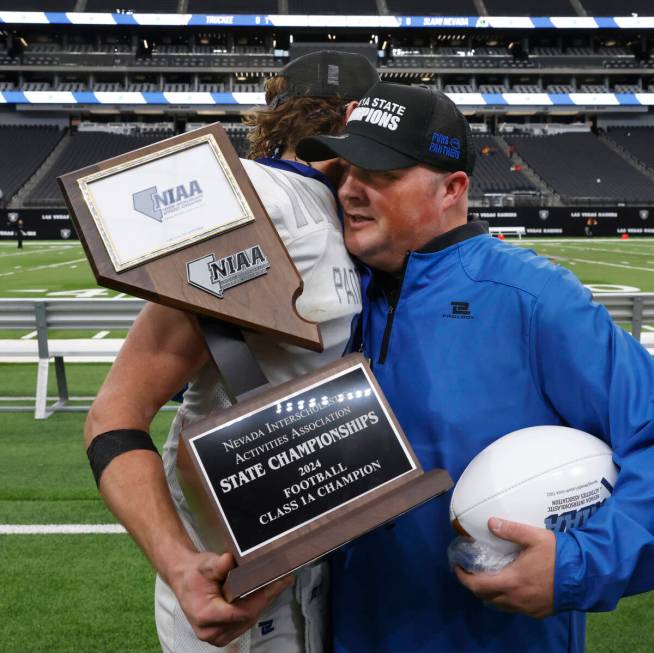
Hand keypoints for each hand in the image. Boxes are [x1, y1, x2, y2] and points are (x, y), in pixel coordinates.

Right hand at [172, 550, 293, 646]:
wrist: (184, 579)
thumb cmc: (194, 573)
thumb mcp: (205, 564)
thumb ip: (218, 564)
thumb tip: (230, 559)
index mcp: (205, 615)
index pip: (240, 611)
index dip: (261, 598)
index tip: (276, 583)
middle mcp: (210, 630)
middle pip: (248, 617)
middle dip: (267, 598)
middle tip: (283, 580)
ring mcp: (216, 635)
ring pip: (248, 621)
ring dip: (263, 603)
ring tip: (278, 584)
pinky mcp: (222, 634)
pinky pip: (244, 622)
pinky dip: (255, 607)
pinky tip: (265, 593)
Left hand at [454, 517, 555, 618]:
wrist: (585, 577)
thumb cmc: (558, 555)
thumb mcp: (534, 537)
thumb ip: (510, 530)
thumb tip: (490, 523)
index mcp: (511, 581)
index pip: (478, 585)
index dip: (463, 577)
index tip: (457, 566)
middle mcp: (516, 599)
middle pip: (485, 597)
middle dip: (473, 585)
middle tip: (469, 571)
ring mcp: (527, 608)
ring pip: (499, 605)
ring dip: (488, 594)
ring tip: (486, 578)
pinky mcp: (537, 612)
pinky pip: (513, 608)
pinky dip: (504, 599)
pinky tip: (507, 586)